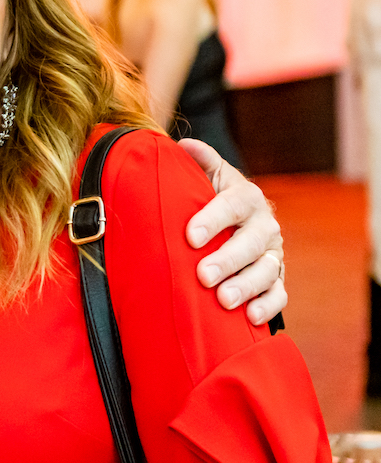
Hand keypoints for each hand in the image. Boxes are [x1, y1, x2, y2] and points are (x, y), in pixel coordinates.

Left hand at [178, 138, 285, 325]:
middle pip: (251, 242)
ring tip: (224, 300)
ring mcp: (272, 253)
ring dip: (246, 286)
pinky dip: (267, 306)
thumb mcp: (207, 177)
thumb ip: (199, 162)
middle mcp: (264, 225)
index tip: (189, 236)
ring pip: (266, 270)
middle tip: (203, 275)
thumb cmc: (210, 199)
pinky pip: (279, 294)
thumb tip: (184, 145)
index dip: (212, 219)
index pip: (233, 205)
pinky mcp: (276, 279)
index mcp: (246, 197)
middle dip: (228, 259)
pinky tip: (249, 317)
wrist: (234, 222)